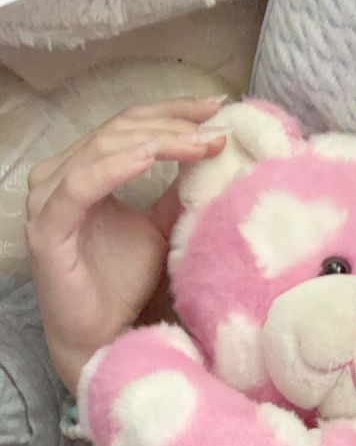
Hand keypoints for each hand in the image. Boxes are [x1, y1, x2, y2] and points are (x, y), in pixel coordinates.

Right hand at [26, 97, 226, 393]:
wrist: (98, 337)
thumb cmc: (121, 284)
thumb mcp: (159, 230)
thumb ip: (175, 194)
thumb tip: (211, 159)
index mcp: (84, 169)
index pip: (130, 124)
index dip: (173, 112)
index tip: (218, 108)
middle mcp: (60, 175)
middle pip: (119, 129)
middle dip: (172, 124)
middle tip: (217, 127)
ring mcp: (49, 199)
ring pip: (104, 149)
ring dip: (156, 141)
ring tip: (199, 142)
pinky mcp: (47, 228)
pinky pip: (81, 186)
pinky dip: (116, 167)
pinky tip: (150, 157)